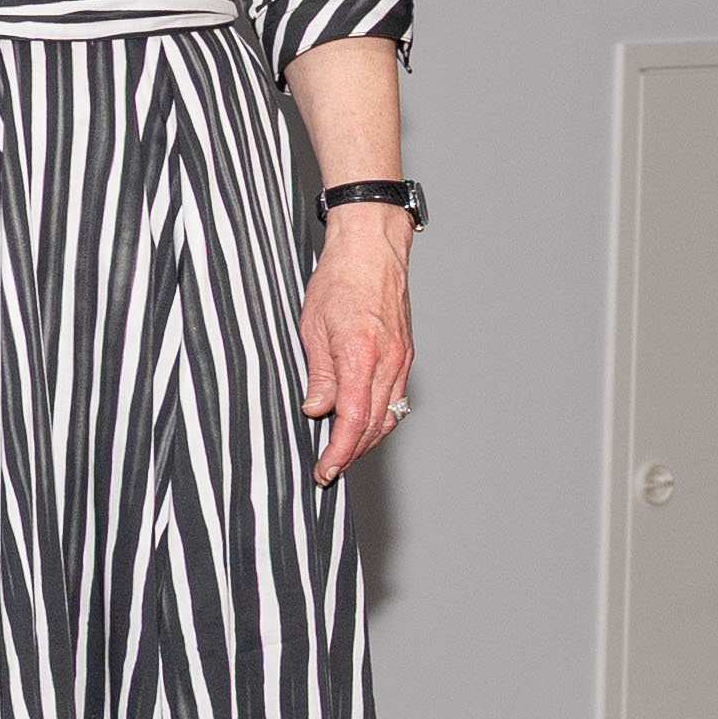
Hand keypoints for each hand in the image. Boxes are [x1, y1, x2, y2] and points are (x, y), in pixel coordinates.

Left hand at [302, 212, 414, 483]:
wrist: (372, 249)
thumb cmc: (339, 279)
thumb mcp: (312, 326)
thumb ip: (318, 373)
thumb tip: (316, 409)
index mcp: (362, 355)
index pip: (352, 418)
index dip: (339, 451)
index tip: (325, 470)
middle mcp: (389, 361)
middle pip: (375, 424)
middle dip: (352, 453)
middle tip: (329, 469)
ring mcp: (402, 358)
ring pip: (389, 415)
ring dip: (367, 439)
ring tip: (343, 453)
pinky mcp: (405, 353)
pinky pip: (395, 397)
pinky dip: (380, 418)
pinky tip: (363, 423)